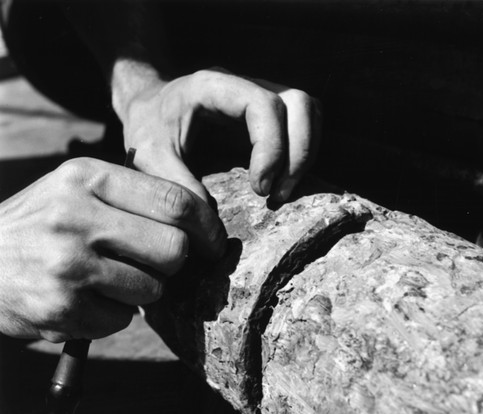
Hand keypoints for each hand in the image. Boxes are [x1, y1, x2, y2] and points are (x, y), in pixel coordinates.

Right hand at [0, 158, 225, 341]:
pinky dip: (112, 315)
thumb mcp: (77, 189)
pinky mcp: (61, 306)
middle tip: (155, 263)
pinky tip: (84, 300)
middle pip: (173, 248)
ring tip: (107, 279)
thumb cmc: (40, 224)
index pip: (174, 201)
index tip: (213, 242)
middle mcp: (76, 216)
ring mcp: (67, 264)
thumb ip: (132, 196)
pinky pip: (122, 319)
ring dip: (141, 291)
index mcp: (86, 177)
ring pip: (153, 289)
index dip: (206, 226)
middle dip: (174, 262)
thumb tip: (199, 221)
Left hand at [113, 64, 321, 201]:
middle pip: (298, 104)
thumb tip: (213, 234)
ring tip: (282, 191)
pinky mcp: (268, 112)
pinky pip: (303, 123)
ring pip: (307, 110)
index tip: (258, 188)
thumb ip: (178, 188)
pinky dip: (303, 152)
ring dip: (305, 153)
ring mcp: (260, 94)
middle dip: (297, 154)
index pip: (264, 104)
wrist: (149, 107)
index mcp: (214, 86)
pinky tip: (282, 179)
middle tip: (276, 194)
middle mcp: (244, 84)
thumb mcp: (149, 157)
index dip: (271, 147)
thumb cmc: (147, 128)